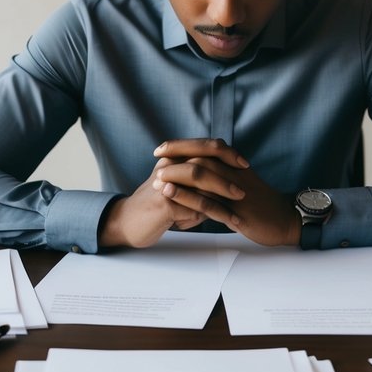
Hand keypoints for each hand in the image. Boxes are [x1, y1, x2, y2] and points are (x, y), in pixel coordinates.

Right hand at [98, 139, 250, 248]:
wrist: (127, 224)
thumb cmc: (156, 209)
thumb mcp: (177, 190)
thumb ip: (196, 183)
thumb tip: (224, 179)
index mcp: (173, 158)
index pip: (203, 147)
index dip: (226, 153)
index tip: (244, 164)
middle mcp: (169, 165)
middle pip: (204, 161)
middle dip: (228, 173)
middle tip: (245, 188)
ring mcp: (165, 182)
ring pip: (201, 180)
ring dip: (224, 192)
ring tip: (241, 204)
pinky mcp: (164, 202)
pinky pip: (195, 205)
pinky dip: (215, 214)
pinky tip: (228, 223)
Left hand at [153, 138, 301, 247]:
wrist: (284, 220)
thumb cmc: (261, 204)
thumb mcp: (241, 183)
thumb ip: (222, 176)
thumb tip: (199, 173)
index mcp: (234, 166)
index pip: (205, 148)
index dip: (182, 146)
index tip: (161, 148)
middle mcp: (234, 173)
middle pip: (201, 156)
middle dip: (176, 156)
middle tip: (156, 159)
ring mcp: (235, 191)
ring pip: (203, 177)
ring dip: (178, 177)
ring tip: (157, 180)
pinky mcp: (236, 210)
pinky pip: (208, 202)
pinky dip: (188, 198)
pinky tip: (173, 198)